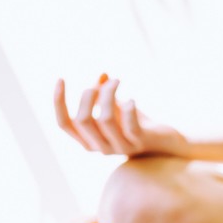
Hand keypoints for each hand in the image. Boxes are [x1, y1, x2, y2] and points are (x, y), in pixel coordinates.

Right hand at [54, 74, 181, 155]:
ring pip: (104, 119)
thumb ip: (104, 93)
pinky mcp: (139, 143)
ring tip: (117, 81)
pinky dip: (129, 108)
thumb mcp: (115, 105)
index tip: (61, 78)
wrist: (164, 140)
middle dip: (88, 95)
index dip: (59, 102)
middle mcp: (100, 147)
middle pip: (82, 120)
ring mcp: (119, 147)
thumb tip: (103, 74)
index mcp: (87, 140)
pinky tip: (131, 100)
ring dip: (108, 94)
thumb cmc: (134, 122)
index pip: (64, 124)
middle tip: (103, 81)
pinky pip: (129, 126)